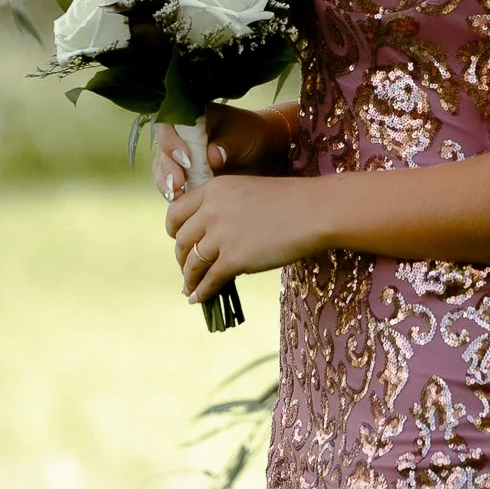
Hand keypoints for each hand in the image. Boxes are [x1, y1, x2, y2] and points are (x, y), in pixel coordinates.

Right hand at [151, 104, 288, 198]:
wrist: (261, 152)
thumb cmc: (250, 136)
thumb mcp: (242, 136)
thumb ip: (227, 145)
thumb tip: (212, 156)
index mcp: (190, 117)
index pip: (169, 126)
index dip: (172, 143)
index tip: (187, 160)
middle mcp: (178, 136)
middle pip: (161, 150)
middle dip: (167, 168)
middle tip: (176, 184)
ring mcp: (178, 156)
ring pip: (162, 170)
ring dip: (166, 183)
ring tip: (176, 196)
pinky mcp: (183, 176)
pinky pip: (171, 185)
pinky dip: (174, 194)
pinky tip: (180, 203)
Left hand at [165, 172, 322, 299]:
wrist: (315, 212)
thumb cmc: (289, 201)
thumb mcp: (247, 191)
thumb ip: (224, 207)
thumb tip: (209, 236)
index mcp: (213, 189)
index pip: (176, 212)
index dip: (174, 230)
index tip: (179, 241)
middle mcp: (211, 210)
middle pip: (182, 240)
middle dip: (181, 258)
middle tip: (187, 268)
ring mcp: (221, 235)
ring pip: (192, 263)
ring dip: (189, 279)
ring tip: (190, 288)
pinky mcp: (234, 259)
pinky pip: (209, 280)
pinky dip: (202, 292)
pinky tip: (199, 299)